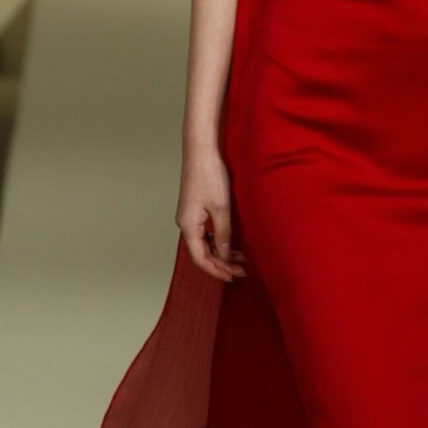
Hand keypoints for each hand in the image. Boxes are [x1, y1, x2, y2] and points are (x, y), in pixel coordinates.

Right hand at [177, 145, 246, 281]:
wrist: (201, 150)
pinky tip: (232, 242)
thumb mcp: (221, 208)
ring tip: (241, 259)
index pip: (200, 258)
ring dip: (221, 252)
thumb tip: (224, 254)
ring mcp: (189, 216)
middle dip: (222, 264)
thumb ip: (223, 233)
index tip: (233, 277)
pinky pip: (205, 232)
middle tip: (242, 271)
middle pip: (202, 253)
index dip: (217, 270)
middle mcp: (185, 223)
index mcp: (188, 225)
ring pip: (204, 243)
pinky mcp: (195, 209)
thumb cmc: (209, 174)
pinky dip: (218, 240)